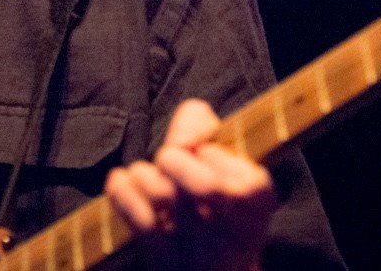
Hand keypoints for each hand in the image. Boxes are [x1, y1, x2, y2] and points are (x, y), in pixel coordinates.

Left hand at [104, 98, 276, 270]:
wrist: (212, 266)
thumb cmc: (212, 200)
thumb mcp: (220, 159)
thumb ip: (201, 125)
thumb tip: (181, 137)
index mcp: (259, 203)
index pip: (244, 178)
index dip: (213, 154)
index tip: (202, 152)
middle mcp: (237, 233)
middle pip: (205, 188)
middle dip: (174, 160)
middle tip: (167, 159)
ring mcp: (202, 253)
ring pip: (165, 199)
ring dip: (144, 175)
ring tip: (143, 175)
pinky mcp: (167, 263)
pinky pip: (141, 222)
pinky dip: (123, 193)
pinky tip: (121, 182)